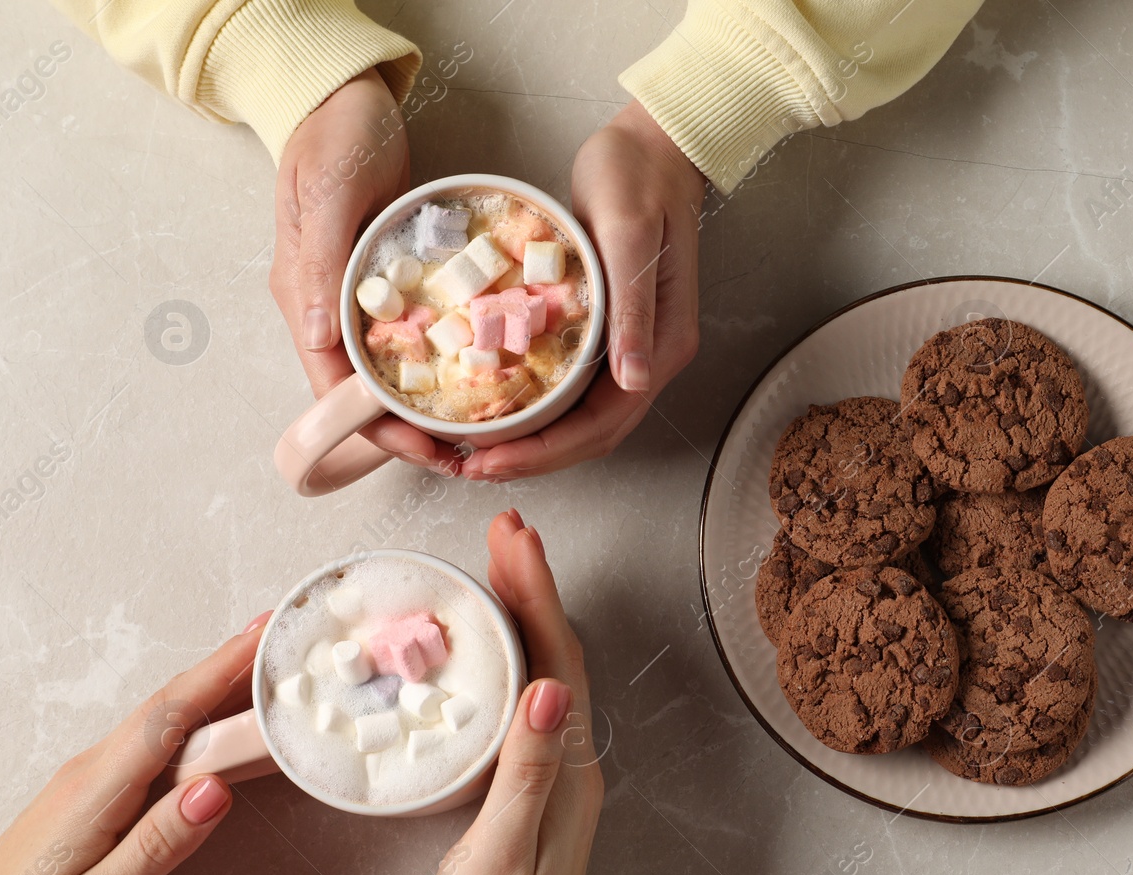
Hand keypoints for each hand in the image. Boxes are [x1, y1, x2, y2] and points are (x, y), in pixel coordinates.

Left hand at [0, 614, 267, 874]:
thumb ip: (159, 846)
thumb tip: (216, 791)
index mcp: (95, 791)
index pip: (170, 715)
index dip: (221, 670)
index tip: (264, 637)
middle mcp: (91, 773)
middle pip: (172, 705)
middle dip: (230, 665)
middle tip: (282, 637)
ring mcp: (90, 781)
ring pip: (165, 722)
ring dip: (216, 689)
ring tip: (266, 672)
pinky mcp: (94, 797)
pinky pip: (155, 745)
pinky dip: (196, 722)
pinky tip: (218, 727)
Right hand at [270, 68, 459, 473]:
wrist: (341, 96)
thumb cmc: (331, 138)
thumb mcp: (329, 198)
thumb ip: (320, 267)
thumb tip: (314, 338)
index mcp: (302, 297)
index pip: (334, 389)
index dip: (377, 429)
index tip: (426, 451)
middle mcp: (324, 306)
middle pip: (361, 394)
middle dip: (407, 430)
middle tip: (465, 453)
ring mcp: (354, 296)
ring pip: (386, 372)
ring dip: (425, 404)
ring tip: (474, 427)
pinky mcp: (385, 282)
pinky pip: (409, 338)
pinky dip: (436, 364)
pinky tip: (474, 375)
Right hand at [427, 511, 604, 874]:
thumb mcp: (502, 850)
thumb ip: (525, 772)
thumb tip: (551, 689)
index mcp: (569, 766)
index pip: (558, 658)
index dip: (536, 593)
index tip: (515, 538)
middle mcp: (572, 759)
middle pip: (556, 651)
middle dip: (531, 586)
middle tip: (503, 530)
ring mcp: (554, 771)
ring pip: (543, 669)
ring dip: (522, 613)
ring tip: (495, 565)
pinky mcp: (531, 786)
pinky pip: (525, 698)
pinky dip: (508, 656)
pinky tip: (485, 647)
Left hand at [461, 101, 705, 480]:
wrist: (653, 147)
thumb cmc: (638, 179)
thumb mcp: (628, 236)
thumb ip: (634, 310)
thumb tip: (634, 381)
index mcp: (662, 345)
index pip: (604, 424)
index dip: (547, 451)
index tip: (492, 460)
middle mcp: (651, 358)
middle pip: (592, 435)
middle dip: (533, 459)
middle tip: (470, 468)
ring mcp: (633, 348)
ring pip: (584, 421)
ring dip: (534, 443)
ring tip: (478, 452)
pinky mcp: (611, 332)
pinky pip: (575, 391)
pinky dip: (539, 410)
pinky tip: (501, 409)